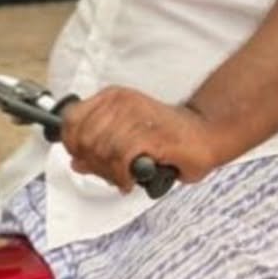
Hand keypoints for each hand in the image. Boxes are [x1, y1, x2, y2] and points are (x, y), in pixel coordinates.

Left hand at [61, 88, 221, 192]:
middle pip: (84, 139)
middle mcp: (122, 102)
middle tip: (111, 173)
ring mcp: (137, 116)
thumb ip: (99, 150)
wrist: (206, 132)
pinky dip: (122, 176)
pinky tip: (131, 180)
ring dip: (109, 173)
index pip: (71, 121)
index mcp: (112, 97)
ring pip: (101, 150)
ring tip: (124, 178)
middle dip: (93, 164)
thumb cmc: (168, 137)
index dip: (74, 147)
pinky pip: (120, 159)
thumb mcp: (126, 139)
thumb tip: (76, 162)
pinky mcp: (151, 134)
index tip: (87, 160)